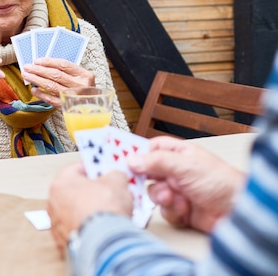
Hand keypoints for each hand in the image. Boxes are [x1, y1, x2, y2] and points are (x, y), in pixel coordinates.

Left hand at [23, 58, 94, 108]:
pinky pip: (51, 99)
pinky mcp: (67, 107)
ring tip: (27, 76)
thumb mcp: (82, 79)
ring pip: (51, 85)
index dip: (48, 62)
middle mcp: (80, 85)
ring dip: (36, 80)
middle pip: (55, 74)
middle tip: (28, 67)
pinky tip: (34, 90)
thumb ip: (68, 73)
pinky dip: (41, 94)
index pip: (63, 65)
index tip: (37, 61)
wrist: (94, 111)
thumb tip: (45, 66)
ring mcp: (73, 97)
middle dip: (39, 70)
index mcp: (85, 75)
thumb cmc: (85, 93)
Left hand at [47, 163, 132, 256]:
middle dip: (93, 192)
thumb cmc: (103, 211)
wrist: (103, 242)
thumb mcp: (117, 182)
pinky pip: (78, 228)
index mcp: (61, 183)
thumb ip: (115, 174)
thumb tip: (116, 176)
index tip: (105, 173)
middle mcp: (53, 203)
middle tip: (110, 193)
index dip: (94, 169)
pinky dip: (89, 227)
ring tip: (109, 213)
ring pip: (76, 212)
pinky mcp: (63, 241)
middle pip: (76, 191)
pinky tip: (103, 228)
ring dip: (91, 210)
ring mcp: (57, 224)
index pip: (76, 169)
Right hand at [128, 136, 245, 232]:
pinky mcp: (180, 210)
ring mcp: (178, 191)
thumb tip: (132, 159)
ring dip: (161, 196)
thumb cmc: (221, 181)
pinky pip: (163, 211)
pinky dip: (171, 211)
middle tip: (136, 181)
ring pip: (154, 193)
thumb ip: (156, 161)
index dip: (137, 153)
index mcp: (179, 154)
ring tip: (172, 197)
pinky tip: (183, 208)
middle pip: (148, 172)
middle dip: (145, 179)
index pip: (151, 149)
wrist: (237, 211)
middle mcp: (176, 172)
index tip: (122, 158)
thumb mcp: (184, 165)